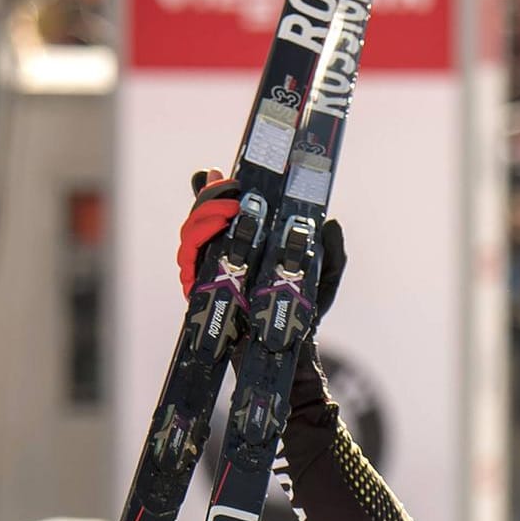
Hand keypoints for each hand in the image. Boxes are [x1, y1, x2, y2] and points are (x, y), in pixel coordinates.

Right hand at [175, 168, 346, 321]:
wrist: (285, 347)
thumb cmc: (302, 310)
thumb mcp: (323, 279)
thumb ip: (332, 253)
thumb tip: (331, 224)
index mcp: (247, 245)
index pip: (225, 211)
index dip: (217, 190)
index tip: (224, 173)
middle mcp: (223, 253)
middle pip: (203, 217)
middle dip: (211, 197)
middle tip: (230, 189)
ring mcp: (209, 269)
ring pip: (192, 234)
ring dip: (205, 215)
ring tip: (227, 209)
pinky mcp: (199, 287)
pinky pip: (188, 261)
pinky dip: (195, 243)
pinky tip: (212, 232)